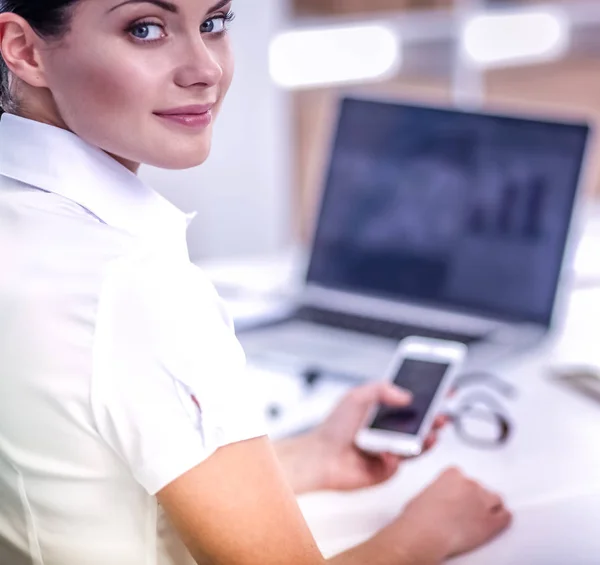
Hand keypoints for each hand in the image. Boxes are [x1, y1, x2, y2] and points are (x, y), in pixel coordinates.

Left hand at [308, 382, 446, 491]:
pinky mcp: (391, 466)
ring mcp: (392, 447)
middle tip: (443, 411)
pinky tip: (405, 446)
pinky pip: (407, 458)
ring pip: (419, 441)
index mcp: (382, 409)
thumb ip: (382, 389)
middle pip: (420, 421)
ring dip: (430, 434)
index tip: (444, 386)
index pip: (411, 399)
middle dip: (435, 415)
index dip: (428, 394)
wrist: (322, 457)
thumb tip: (407, 395)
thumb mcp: (357, 397)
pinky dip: (411, 451)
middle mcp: (389, 428)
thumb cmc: (334, 427)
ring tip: (435, 427)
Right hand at [390, 467, 511, 560]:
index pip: (463, 476)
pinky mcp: (491, 522)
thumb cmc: (419, 517)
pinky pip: (506, 517)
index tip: (456, 496)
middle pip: (480, 487)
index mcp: (453, 474)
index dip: (460, 488)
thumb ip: (438, 491)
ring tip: (481, 517)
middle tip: (465, 510)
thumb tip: (439, 500)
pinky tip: (497, 522)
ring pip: (496, 500)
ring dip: (489, 507)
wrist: (425, 533)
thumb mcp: (424, 494)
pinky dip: (502, 519)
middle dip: (474, 498)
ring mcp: (483, 502)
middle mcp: (470, 484)